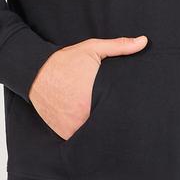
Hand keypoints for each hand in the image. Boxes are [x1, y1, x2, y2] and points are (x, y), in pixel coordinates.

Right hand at [27, 35, 147, 139]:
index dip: (126, 113)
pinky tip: (91, 125)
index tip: (132, 110)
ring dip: (98, 129)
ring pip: (92, 134)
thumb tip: (144, 41)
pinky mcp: (63, 132)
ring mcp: (71, 127)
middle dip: (113, 121)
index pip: (117, 112)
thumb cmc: (66, 61)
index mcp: (93, 99)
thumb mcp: (93, 49)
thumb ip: (120, 46)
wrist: (35, 72)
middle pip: (105, 125)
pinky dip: (85, 133)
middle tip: (122, 119)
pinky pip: (79, 138)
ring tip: (108, 124)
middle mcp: (81, 116)